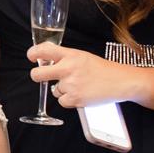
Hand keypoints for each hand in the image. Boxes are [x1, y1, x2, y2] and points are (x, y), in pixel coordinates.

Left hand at [25, 43, 144, 108]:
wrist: (121, 81)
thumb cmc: (102, 69)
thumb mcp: (82, 56)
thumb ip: (64, 57)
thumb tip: (45, 61)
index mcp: (70, 55)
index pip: (44, 50)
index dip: (33, 53)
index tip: (32, 56)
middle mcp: (68, 68)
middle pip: (37, 74)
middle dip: (37, 76)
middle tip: (42, 76)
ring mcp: (71, 85)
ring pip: (54, 90)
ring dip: (63, 90)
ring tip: (79, 85)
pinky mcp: (75, 99)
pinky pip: (62, 101)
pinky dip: (69, 100)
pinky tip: (81, 94)